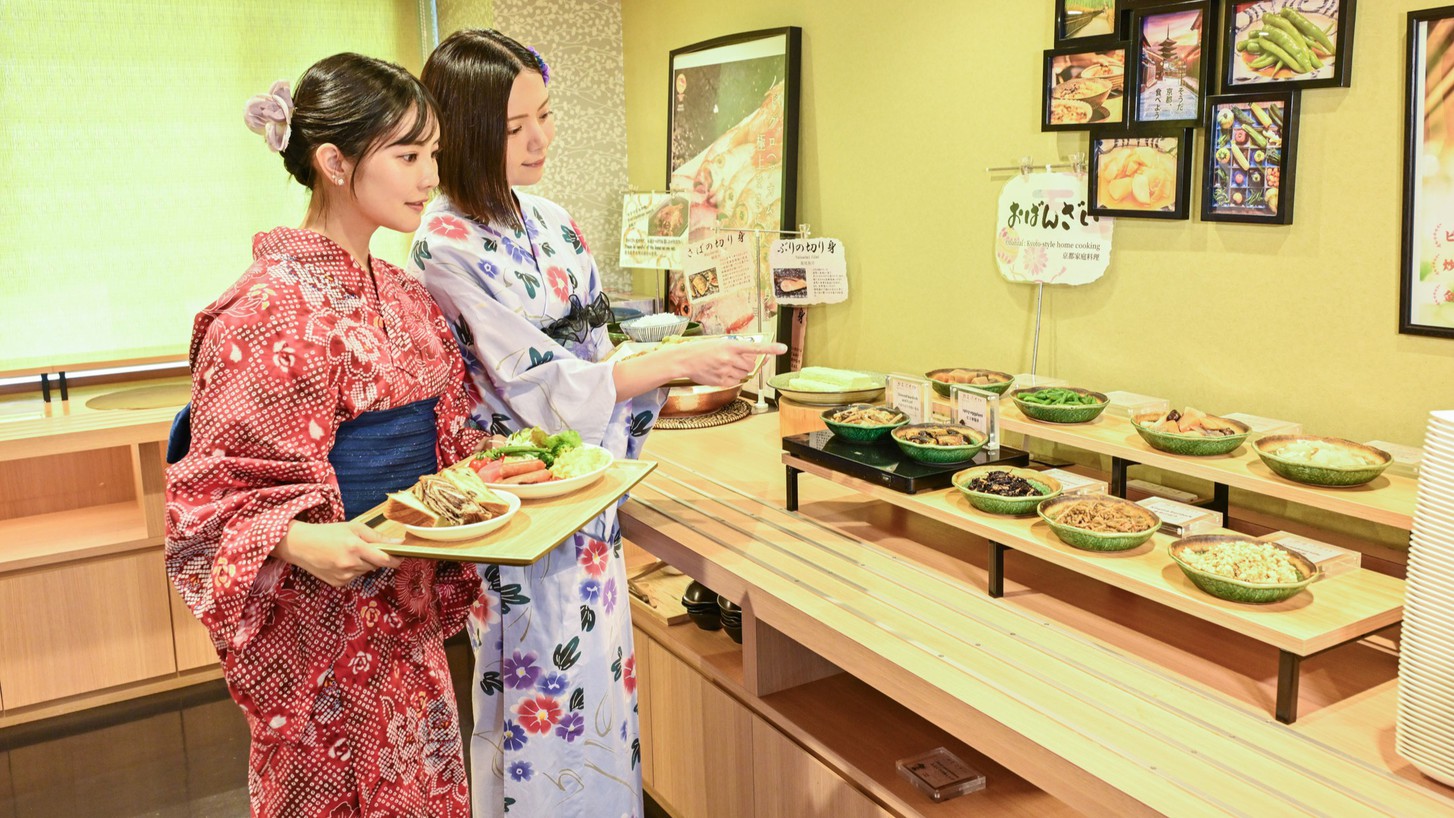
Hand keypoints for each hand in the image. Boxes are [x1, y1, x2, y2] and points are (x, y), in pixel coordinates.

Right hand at [274, 521, 402, 587]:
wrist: (300, 545)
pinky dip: (352, 571)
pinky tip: (339, 562)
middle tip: (362, 548)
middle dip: (375, 558)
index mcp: (355, 547)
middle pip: (376, 565)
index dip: (396, 559)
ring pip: (365, 571)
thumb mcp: (353, 528)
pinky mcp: (338, 583)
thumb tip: (399, 543)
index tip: (402, 557)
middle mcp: (350, 564)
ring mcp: (344, 576)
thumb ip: (377, 537)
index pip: (384, 559)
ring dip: (363, 564)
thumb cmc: (328, 532)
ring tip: (346, 553)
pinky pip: (354, 577)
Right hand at [674, 339, 787, 386]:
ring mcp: (726, 371)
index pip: (755, 347)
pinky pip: (736, 381)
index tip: (783, 348)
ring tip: (726, 365)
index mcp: (730, 346)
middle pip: (751, 364)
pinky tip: (721, 372)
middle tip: (736, 359)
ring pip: (745, 374)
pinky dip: (733, 377)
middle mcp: (730, 358)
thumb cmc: (702, 350)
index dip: (770, 348)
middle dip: (748, 363)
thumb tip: (754, 355)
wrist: (685, 360)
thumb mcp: (720, 343)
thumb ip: (738, 349)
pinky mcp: (722, 381)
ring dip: (740, 370)